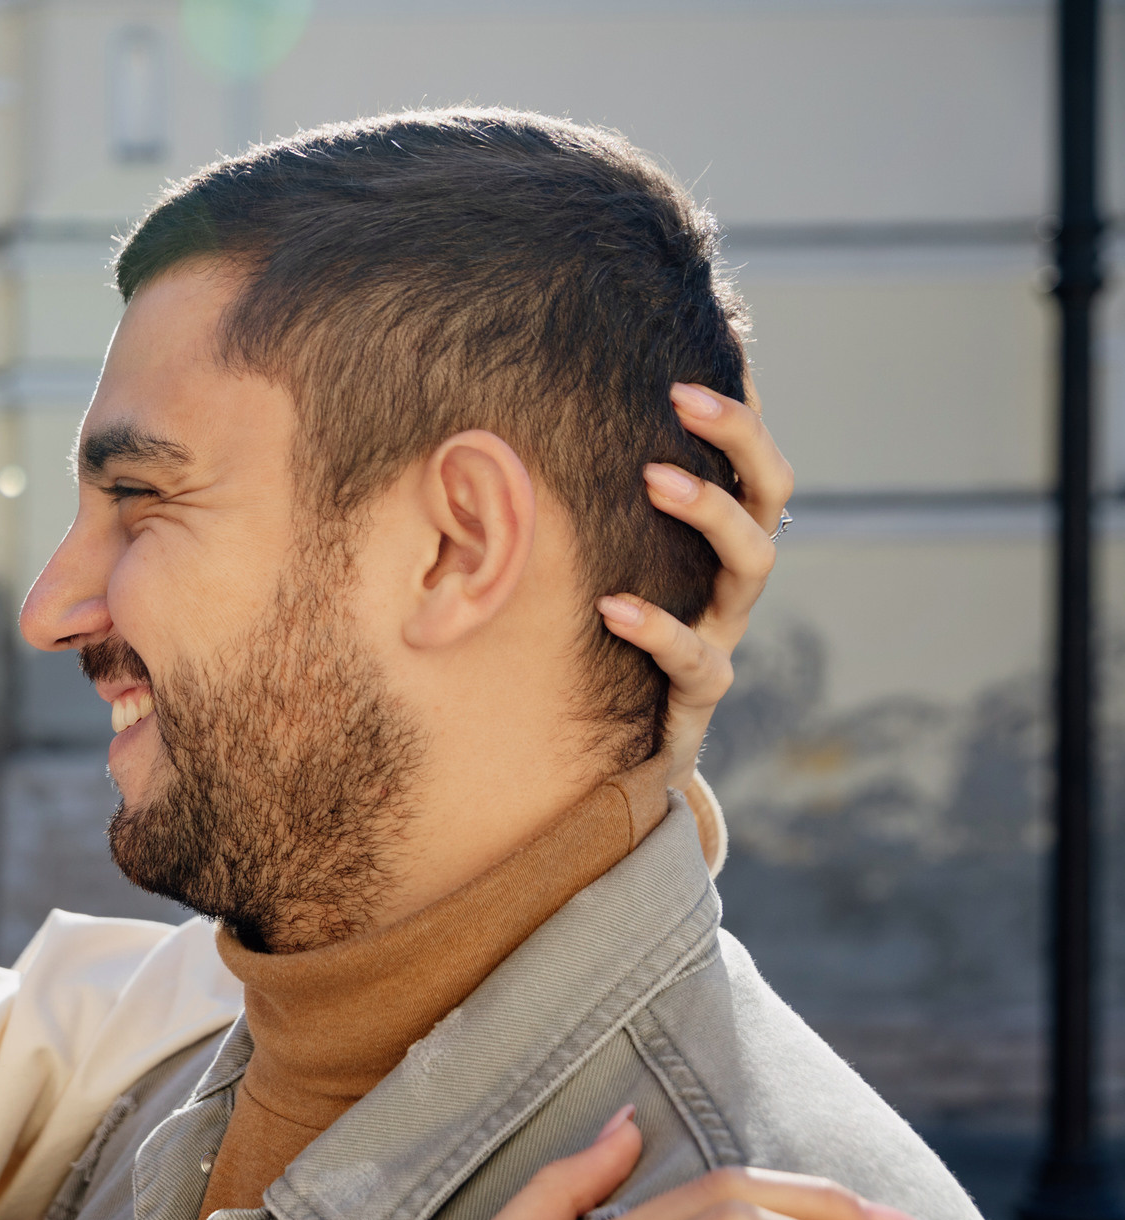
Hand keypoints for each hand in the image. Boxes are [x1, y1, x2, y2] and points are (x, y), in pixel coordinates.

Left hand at [598, 384, 794, 793]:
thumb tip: (546, 428)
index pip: (752, 466)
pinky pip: (697, 662)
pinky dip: (659, 630)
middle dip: (737, 441)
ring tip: (653, 480)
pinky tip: (614, 607)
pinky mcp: (696, 699)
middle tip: (682, 401)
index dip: (742, 414)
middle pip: (768, 498)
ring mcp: (721, 638)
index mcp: (718, 548)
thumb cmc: (602, 644)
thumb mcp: (601, 574)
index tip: (696, 366)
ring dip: (710, 513)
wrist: (612, 760)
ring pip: (752, 566)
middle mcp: (731, 586)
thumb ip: (589, 515)